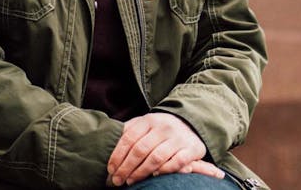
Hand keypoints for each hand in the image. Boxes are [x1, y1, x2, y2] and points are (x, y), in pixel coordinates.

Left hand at [106, 112, 223, 185]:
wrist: (190, 123)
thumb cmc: (159, 129)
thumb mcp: (144, 124)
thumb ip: (128, 132)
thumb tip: (107, 144)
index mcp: (149, 120)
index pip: (129, 138)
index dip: (117, 155)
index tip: (110, 169)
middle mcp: (164, 127)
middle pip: (140, 150)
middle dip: (126, 168)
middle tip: (117, 180)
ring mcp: (179, 137)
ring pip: (156, 157)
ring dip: (141, 172)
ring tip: (131, 181)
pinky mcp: (192, 148)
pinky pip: (177, 162)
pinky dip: (165, 170)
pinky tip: (154, 175)